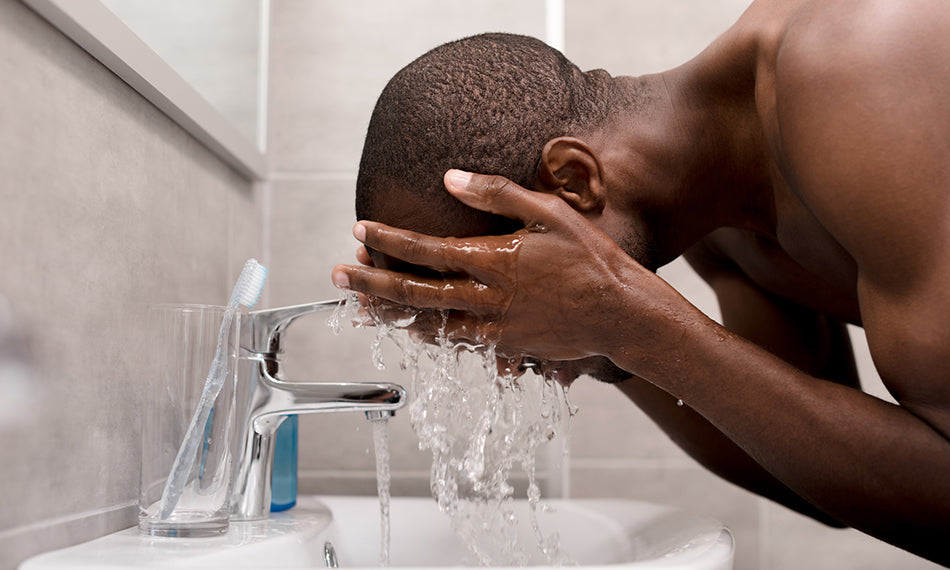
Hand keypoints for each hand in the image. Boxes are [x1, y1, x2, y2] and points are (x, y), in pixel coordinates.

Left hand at [331, 169, 669, 365]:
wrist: (623, 314)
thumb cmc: (590, 257)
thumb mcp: (549, 212)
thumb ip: (498, 194)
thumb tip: (452, 177)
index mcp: (494, 260)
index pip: (426, 250)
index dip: (388, 240)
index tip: (358, 230)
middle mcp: (487, 298)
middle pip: (417, 293)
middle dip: (373, 283)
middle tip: (338, 275)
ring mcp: (496, 328)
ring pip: (431, 325)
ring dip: (393, 315)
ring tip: (361, 308)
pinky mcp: (508, 348)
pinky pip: (460, 344)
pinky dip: (432, 338)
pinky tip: (413, 332)